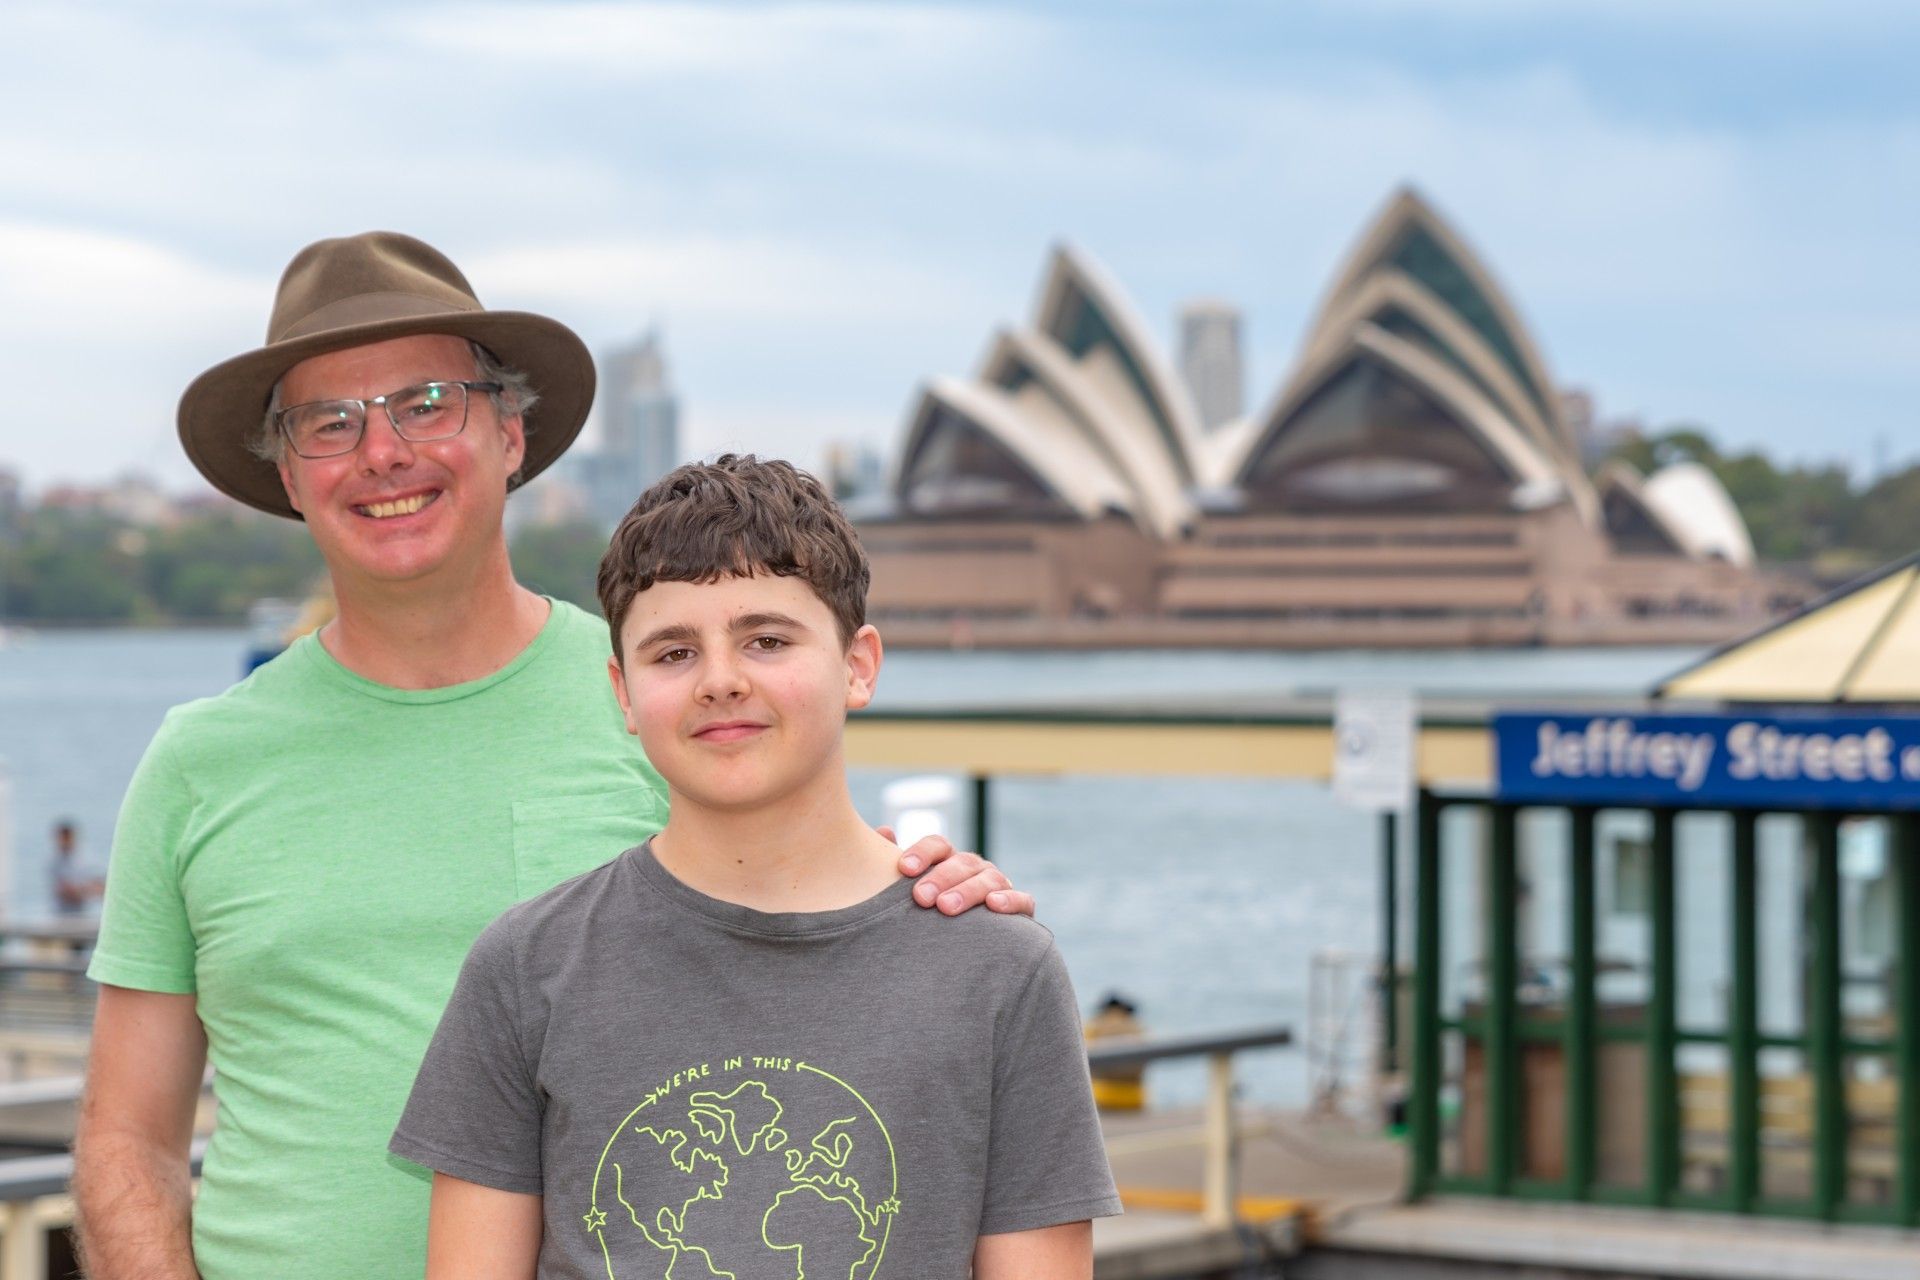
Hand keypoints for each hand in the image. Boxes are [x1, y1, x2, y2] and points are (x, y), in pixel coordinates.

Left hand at [876, 828, 1034, 917]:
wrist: (967, 945)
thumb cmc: (931, 912)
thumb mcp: (909, 891)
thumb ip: (892, 865)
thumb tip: (884, 831)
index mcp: (949, 859)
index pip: (938, 845)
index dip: (922, 853)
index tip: (903, 869)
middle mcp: (975, 868)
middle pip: (962, 862)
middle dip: (941, 878)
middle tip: (921, 897)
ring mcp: (999, 886)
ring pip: (988, 879)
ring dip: (968, 891)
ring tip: (946, 907)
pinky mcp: (1021, 908)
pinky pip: (1022, 900)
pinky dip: (1010, 900)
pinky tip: (993, 905)